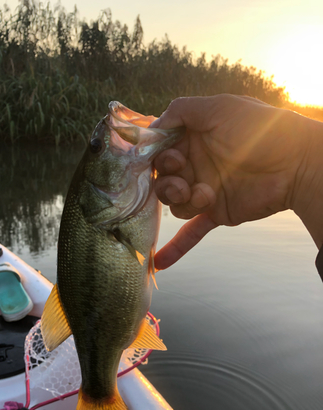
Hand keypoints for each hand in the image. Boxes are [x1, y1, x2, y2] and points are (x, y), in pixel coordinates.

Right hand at [151, 95, 322, 268]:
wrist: (295, 163)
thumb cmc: (260, 130)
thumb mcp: (219, 108)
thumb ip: (183, 111)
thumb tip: (154, 125)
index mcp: (193, 138)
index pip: (161, 150)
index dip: (157, 155)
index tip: (165, 157)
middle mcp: (195, 164)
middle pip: (162, 178)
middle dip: (167, 180)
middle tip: (183, 177)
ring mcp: (203, 189)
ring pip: (172, 203)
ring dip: (181, 200)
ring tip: (204, 194)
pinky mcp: (215, 212)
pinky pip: (192, 231)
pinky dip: (177, 247)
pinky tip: (160, 262)